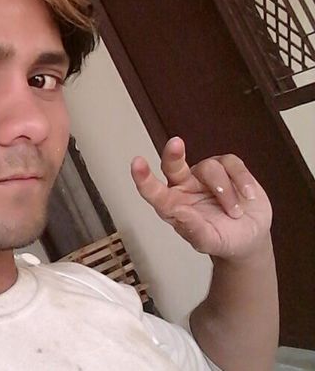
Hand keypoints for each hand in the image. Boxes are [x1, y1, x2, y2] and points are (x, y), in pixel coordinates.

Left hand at [130, 137, 271, 260]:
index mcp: (172, 204)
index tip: (136, 163)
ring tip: (235, 213)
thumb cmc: (222, 239)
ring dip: (226, 192)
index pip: (152, 190)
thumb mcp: (209, 241)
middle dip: (173, 154)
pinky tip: (248, 197)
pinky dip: (242, 181)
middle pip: (173, 164)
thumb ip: (193, 229)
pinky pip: (231, 164)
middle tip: (175, 144)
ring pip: (210, 168)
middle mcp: (184, 185)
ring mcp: (205, 175)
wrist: (250, 239)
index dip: (143, 177)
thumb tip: (179, 212)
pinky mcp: (227, 167)